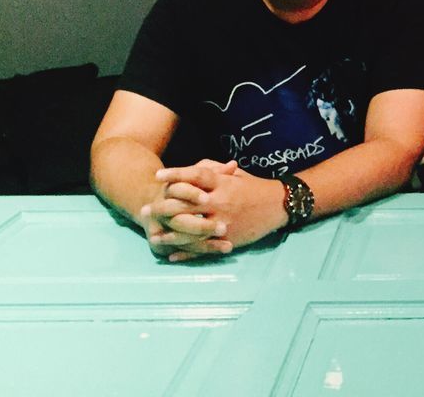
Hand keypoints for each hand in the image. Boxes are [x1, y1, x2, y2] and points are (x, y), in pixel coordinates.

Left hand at [142, 159, 288, 261]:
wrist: (278, 205)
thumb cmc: (254, 187)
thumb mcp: (236, 175)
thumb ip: (214, 170)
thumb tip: (194, 168)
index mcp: (223, 184)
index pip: (196, 176)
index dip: (176, 175)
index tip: (158, 176)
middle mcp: (221, 202)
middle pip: (187, 204)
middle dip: (164, 207)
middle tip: (145, 209)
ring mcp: (223, 222)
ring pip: (191, 230)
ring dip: (170, 234)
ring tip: (153, 235)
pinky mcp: (227, 238)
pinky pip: (203, 247)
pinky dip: (186, 253)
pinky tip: (171, 254)